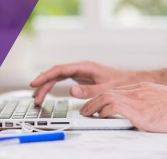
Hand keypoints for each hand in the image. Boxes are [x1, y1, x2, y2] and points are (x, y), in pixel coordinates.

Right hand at [30, 61, 155, 104]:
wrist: (131, 81)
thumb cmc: (121, 83)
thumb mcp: (106, 89)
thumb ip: (89, 90)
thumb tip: (71, 90)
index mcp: (85, 66)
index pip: (60, 70)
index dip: (45, 76)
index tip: (35, 83)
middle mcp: (80, 67)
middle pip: (56, 74)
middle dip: (43, 85)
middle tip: (35, 98)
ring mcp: (80, 72)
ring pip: (58, 77)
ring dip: (47, 86)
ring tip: (37, 98)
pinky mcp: (81, 77)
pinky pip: (62, 80)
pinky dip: (53, 86)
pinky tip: (46, 92)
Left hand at [80, 82, 166, 132]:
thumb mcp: (162, 101)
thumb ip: (149, 103)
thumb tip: (143, 114)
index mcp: (143, 88)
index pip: (117, 90)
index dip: (103, 97)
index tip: (96, 104)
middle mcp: (138, 90)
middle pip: (108, 91)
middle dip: (93, 100)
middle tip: (84, 109)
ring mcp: (138, 99)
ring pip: (107, 97)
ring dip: (93, 106)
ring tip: (86, 114)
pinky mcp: (139, 110)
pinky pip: (113, 107)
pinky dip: (104, 111)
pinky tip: (100, 117)